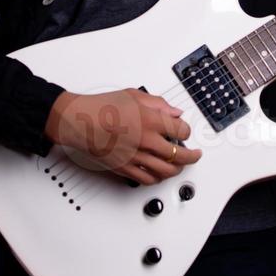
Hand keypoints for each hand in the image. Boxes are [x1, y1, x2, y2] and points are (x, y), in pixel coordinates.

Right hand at [44, 88, 202, 184]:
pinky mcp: (125, 168)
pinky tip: (160, 174)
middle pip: (180, 155)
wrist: (79, 121)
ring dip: (177, 169)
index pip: (182, 129)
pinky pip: (148, 179)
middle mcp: (146, 140)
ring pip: (167, 171)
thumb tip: (175, 112)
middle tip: (195, 154)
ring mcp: (136, 157)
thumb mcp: (133, 95)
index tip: (184, 130)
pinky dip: (158, 178)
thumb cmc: (102, 106)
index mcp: (150, 120)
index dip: (187, 130)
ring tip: (180, 165)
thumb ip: (158, 104)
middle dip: (192, 156)